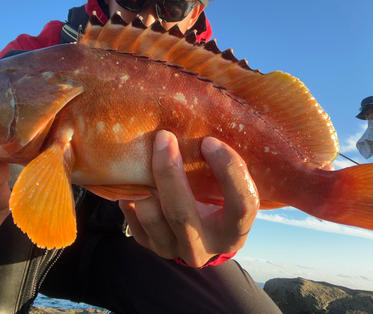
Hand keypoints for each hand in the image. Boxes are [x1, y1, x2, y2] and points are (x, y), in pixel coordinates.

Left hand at [120, 130, 259, 267]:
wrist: (203, 237)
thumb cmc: (221, 202)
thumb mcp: (230, 192)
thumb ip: (223, 169)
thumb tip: (204, 121)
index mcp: (233, 233)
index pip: (241, 205)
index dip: (228, 171)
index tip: (210, 141)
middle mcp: (204, 248)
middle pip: (180, 213)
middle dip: (168, 171)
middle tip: (164, 137)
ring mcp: (173, 250)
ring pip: (151, 216)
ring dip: (145, 183)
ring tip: (146, 155)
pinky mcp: (151, 247)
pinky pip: (133, 219)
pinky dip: (131, 195)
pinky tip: (136, 177)